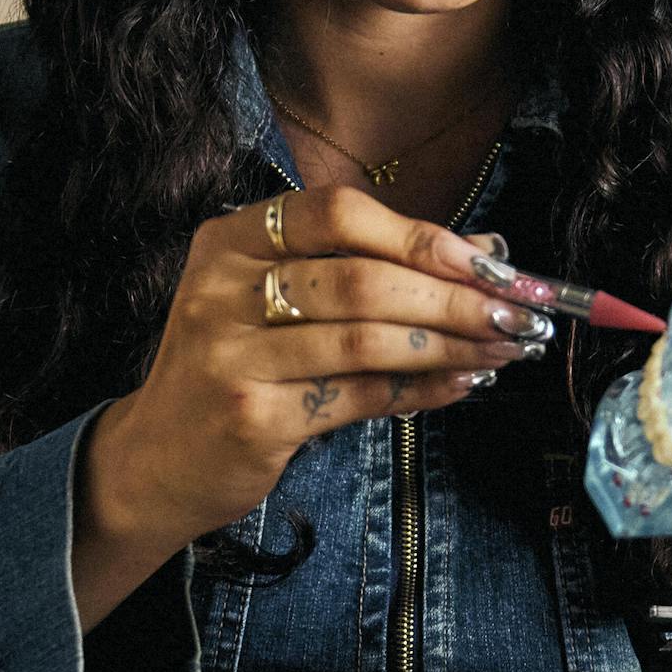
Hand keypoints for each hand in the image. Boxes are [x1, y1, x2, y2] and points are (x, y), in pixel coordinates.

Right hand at [71, 185, 548, 620]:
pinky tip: (462, 385)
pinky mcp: (252, 415)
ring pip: (366, 339)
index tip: (486, 261)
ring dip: (450, 344)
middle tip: (516, 313)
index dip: (418, 233)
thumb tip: (485, 255)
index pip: (336, 212)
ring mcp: (232, 353)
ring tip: (504, 350)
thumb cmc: (235, 368)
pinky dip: (422, 390)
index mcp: (230, 240)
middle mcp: (222, 288)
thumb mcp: (276, 304)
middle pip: (361, 278)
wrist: (155, 459)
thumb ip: (367, 270)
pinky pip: (359, 396)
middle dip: (453, 297)